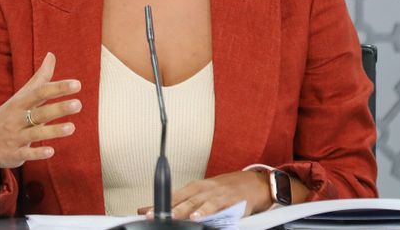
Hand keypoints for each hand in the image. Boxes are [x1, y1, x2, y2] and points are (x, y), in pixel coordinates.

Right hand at [0, 52, 81, 167]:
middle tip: (78, 104)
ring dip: (53, 131)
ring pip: (35, 134)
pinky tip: (51, 151)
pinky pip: (27, 154)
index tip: (76, 84)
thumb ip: (39, 78)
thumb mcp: (20, 96)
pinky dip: (37, 153)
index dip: (58, 88)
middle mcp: (17, 119)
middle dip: (58, 108)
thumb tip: (52, 55)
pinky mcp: (14, 154)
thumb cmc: (7, 115)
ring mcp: (15, 137)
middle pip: (39, 113)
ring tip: (72, 127)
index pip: (40, 92)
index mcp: (20, 103)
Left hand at [138, 171, 270, 219]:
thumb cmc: (227, 190)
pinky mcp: (229, 200)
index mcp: (196, 187)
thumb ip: (184, 201)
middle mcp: (204, 188)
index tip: (144, 212)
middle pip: (181, 198)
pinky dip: (205, 211)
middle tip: (152, 215)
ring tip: (172, 217)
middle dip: (166, 208)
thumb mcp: (205, 193)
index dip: (159, 204)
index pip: (173, 195)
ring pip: (196, 202)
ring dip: (183, 210)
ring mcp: (216, 194)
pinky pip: (215, 206)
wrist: (255, 183)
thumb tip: (157, 210)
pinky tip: (197, 216)